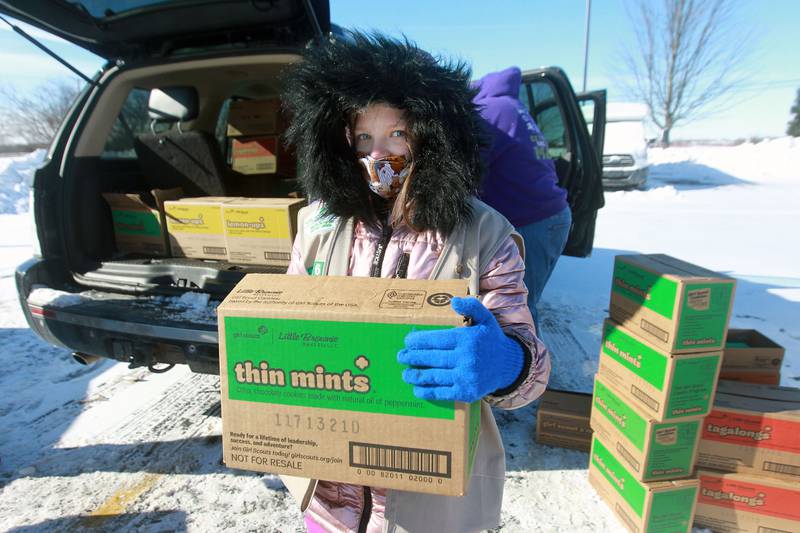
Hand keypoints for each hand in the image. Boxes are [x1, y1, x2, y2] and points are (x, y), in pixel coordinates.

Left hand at [397, 296, 524, 401]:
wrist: (509, 365)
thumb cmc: (492, 340)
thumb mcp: (486, 319)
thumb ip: (471, 306)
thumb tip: (453, 301)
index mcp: (466, 339)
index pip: (436, 339)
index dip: (418, 341)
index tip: (407, 342)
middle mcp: (466, 358)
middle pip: (432, 358)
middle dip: (412, 357)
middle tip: (401, 356)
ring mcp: (466, 376)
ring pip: (434, 376)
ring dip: (416, 375)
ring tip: (405, 374)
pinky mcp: (467, 392)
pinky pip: (443, 392)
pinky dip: (428, 392)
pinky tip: (417, 390)